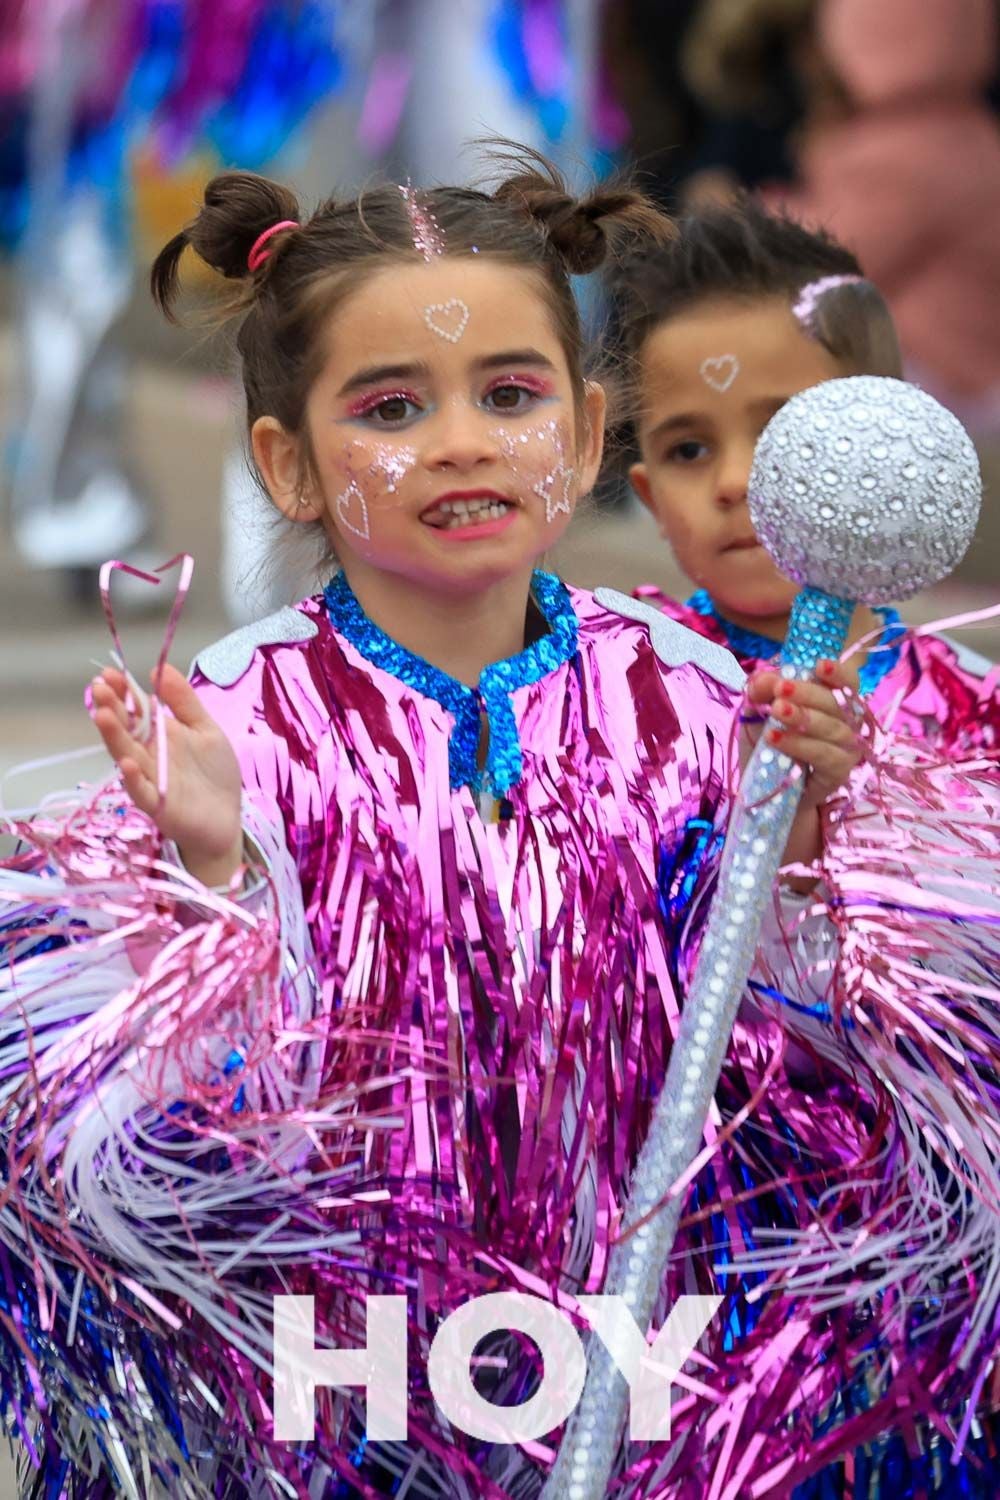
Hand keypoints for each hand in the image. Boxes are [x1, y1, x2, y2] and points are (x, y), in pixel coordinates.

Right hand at [90, 663, 243, 885]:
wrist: (227, 818)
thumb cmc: (214, 773)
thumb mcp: (204, 728)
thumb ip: (183, 701)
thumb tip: (160, 668)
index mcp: (157, 735)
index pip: (134, 709)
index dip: (122, 692)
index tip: (110, 673)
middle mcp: (147, 755)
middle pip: (125, 730)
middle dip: (112, 708)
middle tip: (100, 688)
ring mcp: (150, 780)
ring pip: (127, 757)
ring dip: (114, 737)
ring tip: (103, 715)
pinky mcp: (158, 805)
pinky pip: (142, 792)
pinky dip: (134, 779)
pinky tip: (127, 763)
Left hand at [745, 659, 861, 808]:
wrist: (763, 787)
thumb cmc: (768, 743)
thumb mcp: (757, 712)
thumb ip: (760, 691)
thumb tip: (764, 676)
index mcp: (833, 702)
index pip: (847, 683)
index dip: (838, 673)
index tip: (819, 665)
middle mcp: (848, 723)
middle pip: (837, 702)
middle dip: (808, 693)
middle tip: (780, 689)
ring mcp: (847, 748)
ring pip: (833, 728)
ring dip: (803, 717)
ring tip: (775, 711)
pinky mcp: (840, 772)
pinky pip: (825, 755)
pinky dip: (800, 744)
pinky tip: (775, 738)